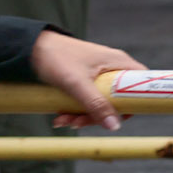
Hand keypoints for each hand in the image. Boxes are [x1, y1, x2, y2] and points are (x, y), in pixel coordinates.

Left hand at [27, 29, 142, 130]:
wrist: (30, 47)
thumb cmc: (56, 57)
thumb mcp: (76, 83)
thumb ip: (96, 104)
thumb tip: (115, 126)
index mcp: (118, 63)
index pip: (142, 85)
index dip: (135, 103)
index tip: (118, 118)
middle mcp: (112, 68)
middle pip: (118, 99)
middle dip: (98, 115)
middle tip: (79, 123)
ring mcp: (98, 74)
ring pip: (101, 102)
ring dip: (83, 116)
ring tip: (63, 120)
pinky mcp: (85, 79)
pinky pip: (88, 99)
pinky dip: (76, 110)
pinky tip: (61, 115)